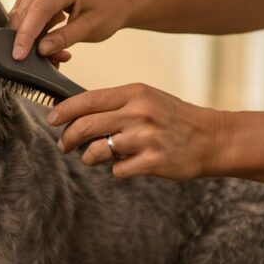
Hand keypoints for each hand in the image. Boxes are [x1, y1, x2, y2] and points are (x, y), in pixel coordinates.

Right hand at [8, 0, 127, 60]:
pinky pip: (23, 13)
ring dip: (30, 36)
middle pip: (25, 12)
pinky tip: (47, 37)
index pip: (38, 10)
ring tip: (53, 49)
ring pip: (20, 14)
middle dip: (30, 39)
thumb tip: (41, 50)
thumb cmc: (106, 12)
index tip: (18, 55)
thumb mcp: (89, 29)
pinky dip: (31, 30)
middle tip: (49, 60)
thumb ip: (64, 38)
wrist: (113, 0)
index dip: (26, 34)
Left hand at [47, 83, 221, 180]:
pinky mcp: (153, 161)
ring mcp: (146, 138)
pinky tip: (128, 164)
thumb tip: (74, 113)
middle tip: (64, 145)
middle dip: (68, 138)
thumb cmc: (173, 118)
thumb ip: (115, 104)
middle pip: (85, 126)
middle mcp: (139, 113)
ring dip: (90, 157)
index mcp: (135, 93)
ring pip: (97, 151)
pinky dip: (117, 169)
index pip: (88, 100)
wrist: (211, 138)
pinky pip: (118, 170)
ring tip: (96, 157)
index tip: (52, 119)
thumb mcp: (146, 99)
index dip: (64, 111)